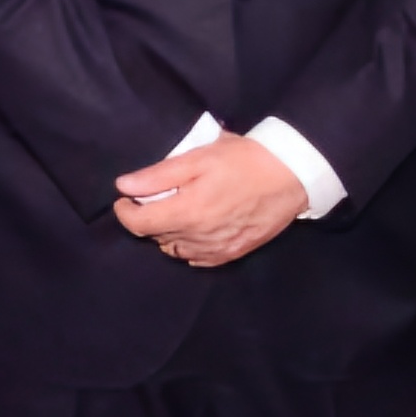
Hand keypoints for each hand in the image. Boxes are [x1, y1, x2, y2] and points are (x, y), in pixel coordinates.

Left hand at [114, 134, 307, 267]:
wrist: (291, 174)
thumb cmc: (244, 159)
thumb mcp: (199, 157)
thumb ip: (158, 175)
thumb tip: (124, 186)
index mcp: (187, 212)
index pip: (139, 224)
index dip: (125, 212)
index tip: (125, 198)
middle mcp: (199, 237)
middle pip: (157, 236)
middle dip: (148, 218)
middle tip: (154, 197)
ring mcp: (217, 249)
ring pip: (176, 249)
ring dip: (168, 233)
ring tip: (176, 210)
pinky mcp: (233, 253)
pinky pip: (199, 258)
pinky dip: (189, 246)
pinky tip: (195, 229)